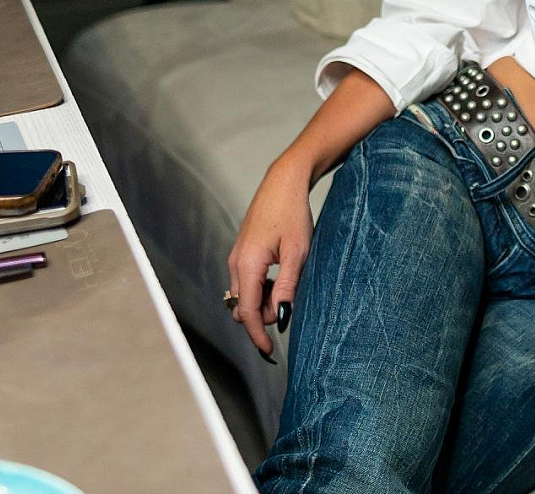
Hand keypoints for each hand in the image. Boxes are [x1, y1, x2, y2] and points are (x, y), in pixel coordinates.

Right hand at [227, 154, 315, 359]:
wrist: (284, 182)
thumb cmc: (293, 214)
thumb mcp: (298, 253)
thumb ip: (287, 286)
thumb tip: (280, 317)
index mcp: (247, 264)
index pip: (246, 312)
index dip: (258, 335)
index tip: (269, 352)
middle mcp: (236, 263)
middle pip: (242, 307)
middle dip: (262, 316)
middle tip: (290, 307)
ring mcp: (236, 257)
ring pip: (244, 295)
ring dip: (262, 302)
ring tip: (288, 287)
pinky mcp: (242, 252)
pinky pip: (246, 281)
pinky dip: (260, 289)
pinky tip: (280, 278)